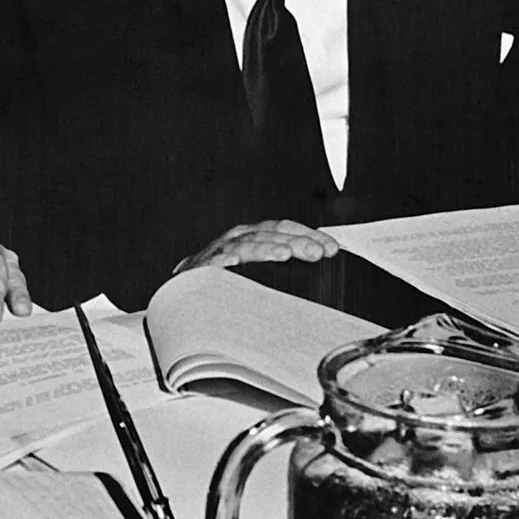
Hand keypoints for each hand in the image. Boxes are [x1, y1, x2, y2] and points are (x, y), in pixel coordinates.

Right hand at [173, 219, 339, 273]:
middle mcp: (238, 238)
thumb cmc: (228, 280)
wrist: (186, 289)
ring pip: (245, 245)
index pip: (285, 229)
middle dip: (295, 241)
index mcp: (255, 236)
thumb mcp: (260, 270)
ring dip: (264, 249)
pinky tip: (233, 264)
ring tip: (283, 255)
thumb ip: (287, 269)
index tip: (332, 248)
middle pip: (269, 234)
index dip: (309, 235)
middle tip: (317, 252)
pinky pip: (212, 263)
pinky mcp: (200, 268)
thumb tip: (323, 268)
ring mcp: (219, 251)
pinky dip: (222, 261)